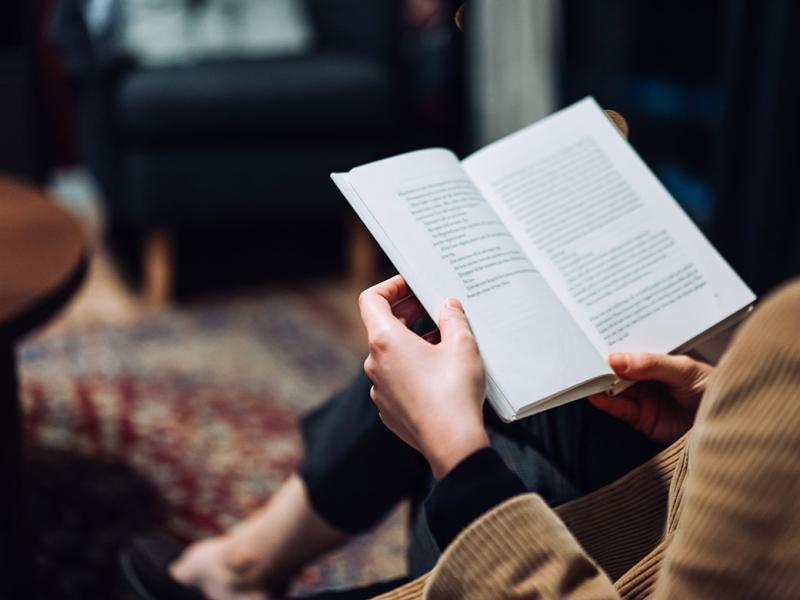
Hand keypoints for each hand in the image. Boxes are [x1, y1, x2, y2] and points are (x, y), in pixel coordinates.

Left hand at [359, 275, 488, 478]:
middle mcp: (374, 363)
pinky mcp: (388, 408)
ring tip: (445, 340)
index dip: (390, 287)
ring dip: (413, 341)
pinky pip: (396, 378)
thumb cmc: (455, 392)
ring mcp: (379, 388)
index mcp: (385, 341)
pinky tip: (439, 371)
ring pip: (391, 354)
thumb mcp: (462, 345)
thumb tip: (448, 306)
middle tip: (433, 307)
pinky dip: (413, 367)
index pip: (371, 299)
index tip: (411, 285)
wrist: (452, 444)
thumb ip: (453, 318)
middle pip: (382, 326)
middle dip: (408, 313)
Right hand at [588, 353, 713, 443]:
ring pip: (616, 388)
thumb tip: (619, 359)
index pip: (633, 351)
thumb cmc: (718, 392)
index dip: (616, 348)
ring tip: (589, 378)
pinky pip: (619, 409)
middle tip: (588, 362)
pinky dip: (606, 403)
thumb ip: (651, 364)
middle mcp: (651, 377)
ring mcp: (645, 397)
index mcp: (662, 360)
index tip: (598, 346)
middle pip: (620, 370)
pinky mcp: (642, 419)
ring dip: (601, 384)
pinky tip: (598, 396)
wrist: (732, 429)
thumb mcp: (685, 370)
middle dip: (604, 365)